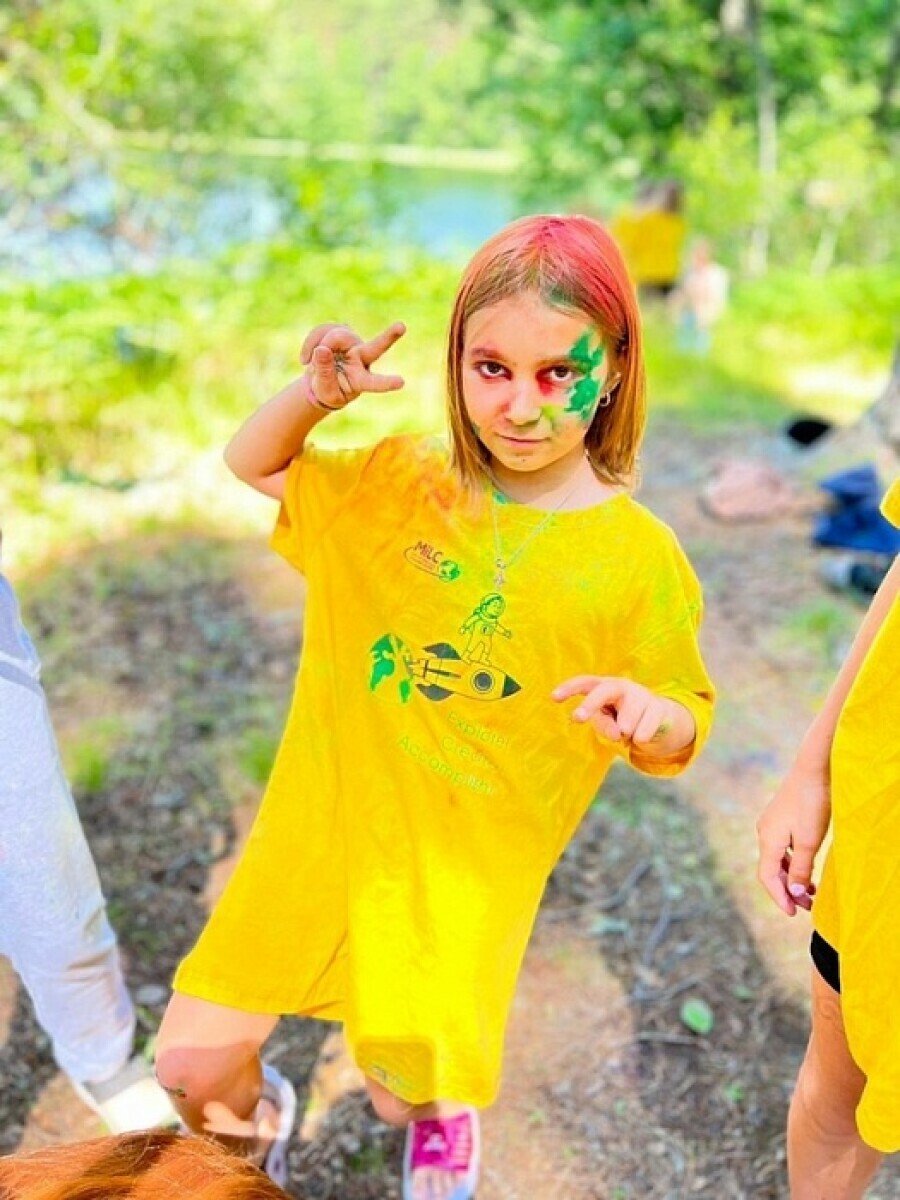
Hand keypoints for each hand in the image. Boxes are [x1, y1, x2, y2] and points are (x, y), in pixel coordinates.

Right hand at [299, 321, 405, 409]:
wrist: (319, 379)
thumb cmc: (327, 390)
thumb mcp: (324, 390)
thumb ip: (324, 374)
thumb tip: (322, 349)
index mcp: (362, 379)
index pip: (374, 382)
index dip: (386, 382)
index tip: (401, 382)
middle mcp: (362, 359)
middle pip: (376, 347)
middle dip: (389, 337)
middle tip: (402, 327)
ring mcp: (352, 343)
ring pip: (336, 336)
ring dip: (319, 347)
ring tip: (309, 363)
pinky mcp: (340, 330)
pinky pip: (323, 329)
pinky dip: (310, 342)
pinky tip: (306, 358)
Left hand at [551, 675, 683, 748]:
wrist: (659, 718)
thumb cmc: (622, 718)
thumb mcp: (608, 722)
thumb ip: (606, 725)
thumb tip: (618, 733)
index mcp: (604, 687)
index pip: (585, 682)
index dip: (569, 688)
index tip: (553, 697)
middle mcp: (622, 686)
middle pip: (605, 690)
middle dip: (590, 703)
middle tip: (577, 718)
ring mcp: (641, 694)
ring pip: (627, 721)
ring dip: (625, 733)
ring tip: (627, 732)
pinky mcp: (658, 707)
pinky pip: (644, 730)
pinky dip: (640, 738)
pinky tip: (642, 736)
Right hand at [756, 767, 829, 915]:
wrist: (813, 769)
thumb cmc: (812, 804)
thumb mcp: (809, 841)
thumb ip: (800, 869)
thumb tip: (794, 893)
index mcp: (768, 840)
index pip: (768, 878)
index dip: (779, 898)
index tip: (794, 914)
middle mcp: (764, 833)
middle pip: (771, 870)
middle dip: (788, 890)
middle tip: (808, 906)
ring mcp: (771, 824)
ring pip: (778, 859)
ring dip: (792, 878)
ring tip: (811, 891)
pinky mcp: (780, 818)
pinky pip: (783, 848)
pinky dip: (793, 862)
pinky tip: (807, 867)